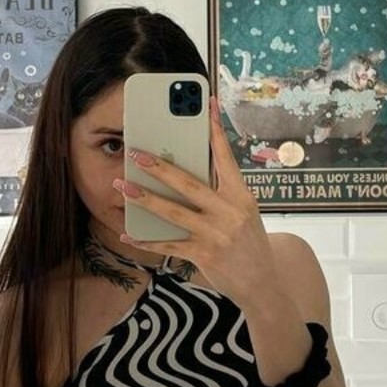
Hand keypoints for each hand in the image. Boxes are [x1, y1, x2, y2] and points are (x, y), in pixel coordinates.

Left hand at [116, 95, 277, 311]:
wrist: (263, 282)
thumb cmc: (249, 241)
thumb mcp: (244, 212)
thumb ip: (220, 193)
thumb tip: (186, 172)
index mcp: (241, 195)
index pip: (226, 157)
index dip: (215, 130)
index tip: (206, 105)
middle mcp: (230, 212)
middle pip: (189, 183)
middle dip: (160, 167)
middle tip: (137, 154)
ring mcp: (216, 235)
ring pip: (173, 212)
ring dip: (144, 198)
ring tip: (123, 186)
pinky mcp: (204, 256)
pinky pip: (168, 245)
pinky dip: (146, 239)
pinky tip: (128, 232)